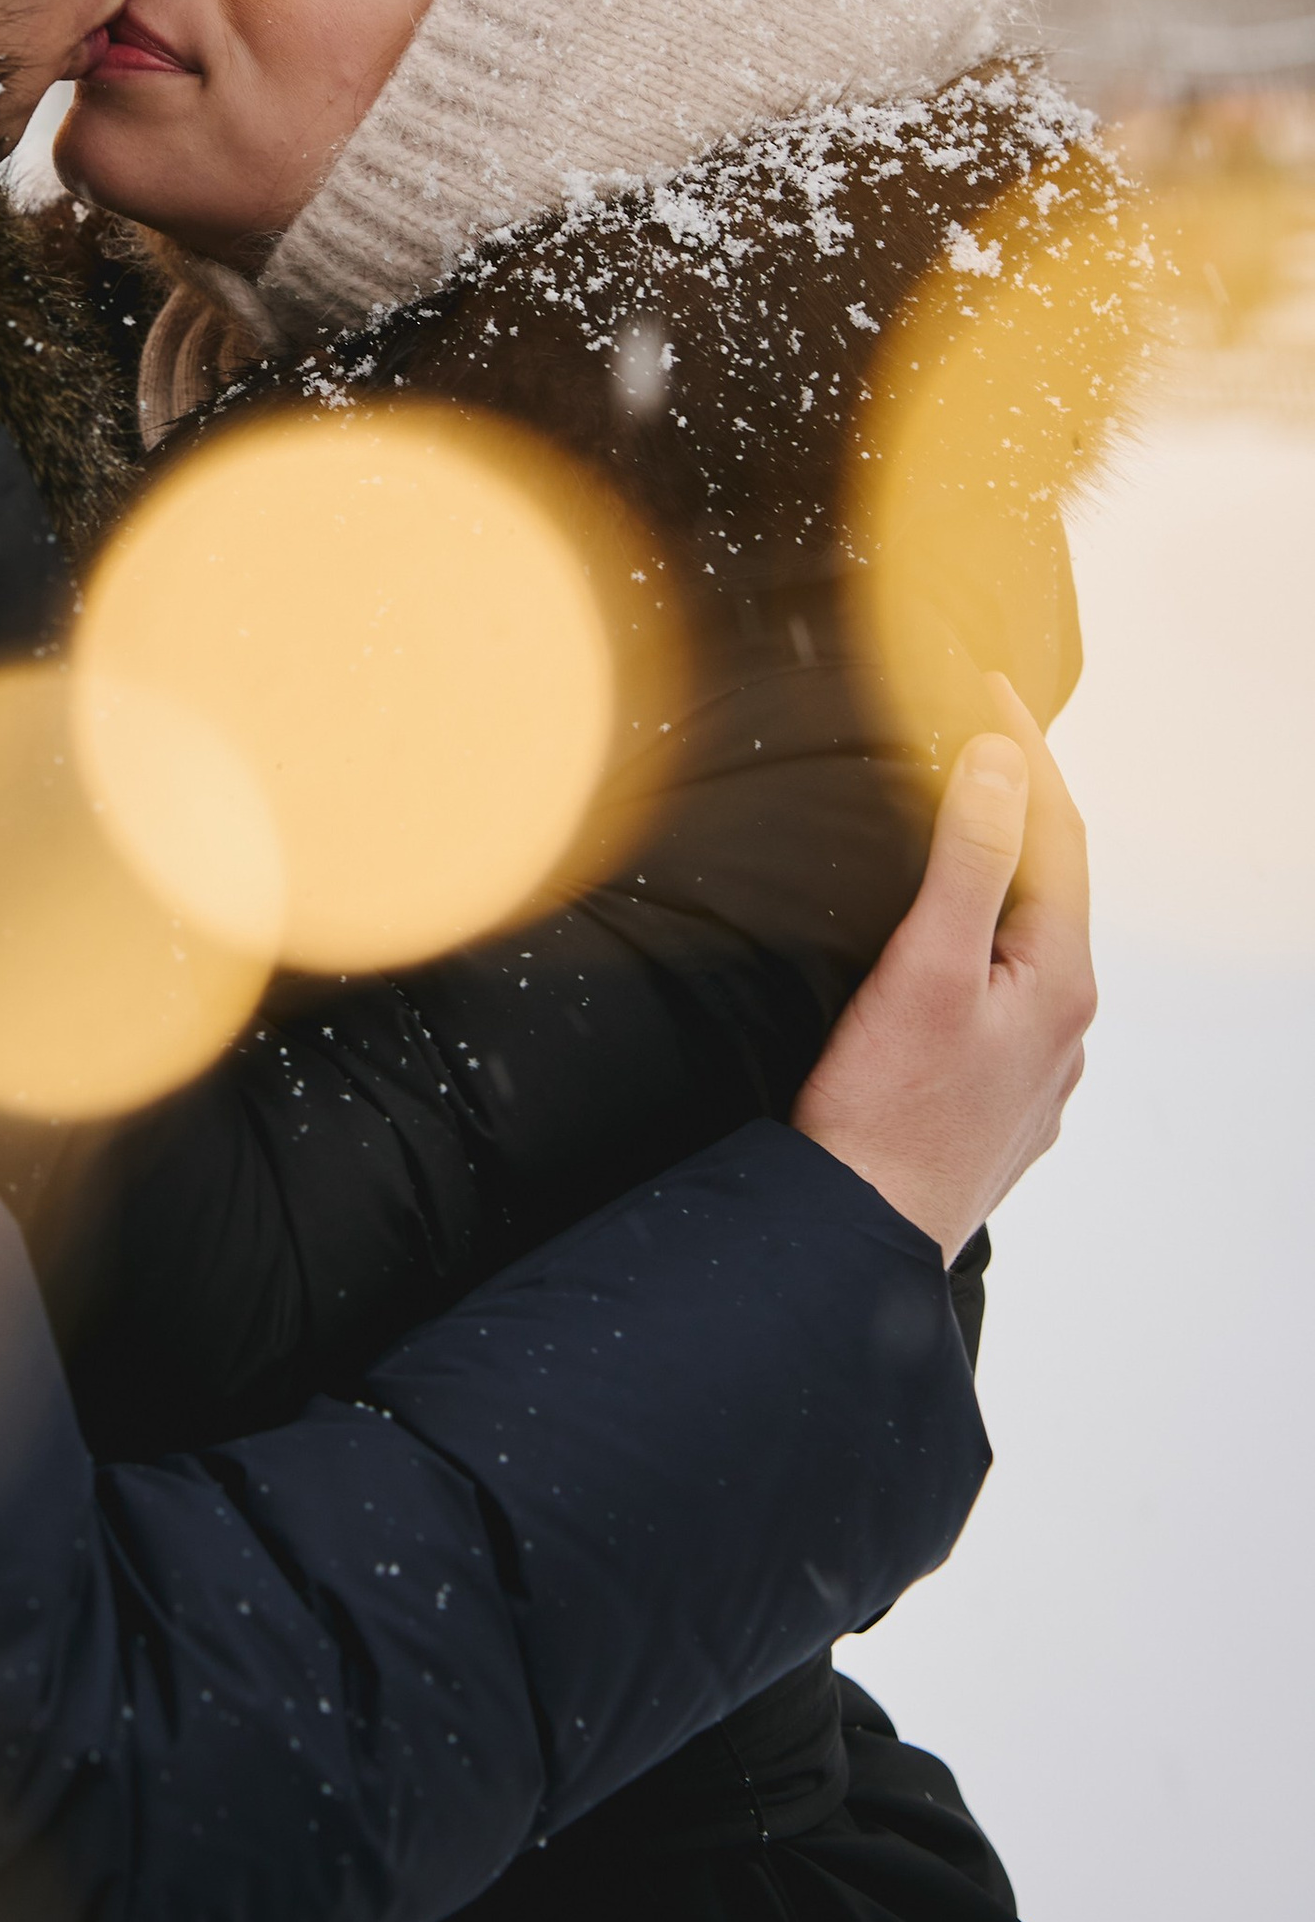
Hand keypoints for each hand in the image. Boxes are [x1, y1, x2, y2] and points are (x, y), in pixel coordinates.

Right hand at [791, 679, 1094, 1261]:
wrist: (858, 1235)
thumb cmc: (886, 1111)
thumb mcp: (926, 967)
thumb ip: (969, 861)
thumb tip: (1000, 762)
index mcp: (1059, 981)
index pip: (1058, 833)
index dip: (1027, 750)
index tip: (986, 686)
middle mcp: (1063, 1025)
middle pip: (1050, 887)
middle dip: (1017, 807)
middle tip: (969, 736)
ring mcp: (1034, 1071)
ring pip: (1026, 947)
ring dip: (998, 880)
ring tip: (951, 830)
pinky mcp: (995, 1105)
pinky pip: (1001, 999)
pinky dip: (978, 946)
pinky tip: (940, 953)